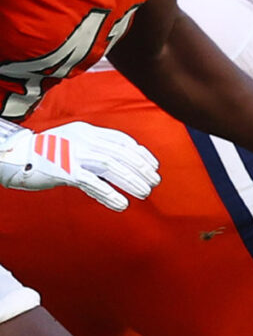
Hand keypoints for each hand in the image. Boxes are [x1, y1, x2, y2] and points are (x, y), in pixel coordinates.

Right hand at [0, 122, 159, 210]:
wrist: (13, 157)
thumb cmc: (46, 155)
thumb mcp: (73, 146)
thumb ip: (94, 151)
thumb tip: (121, 166)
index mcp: (86, 131)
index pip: (122, 140)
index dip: (141, 153)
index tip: (154, 166)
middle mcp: (82, 139)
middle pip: (120, 153)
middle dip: (141, 169)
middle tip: (154, 183)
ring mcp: (72, 153)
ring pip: (110, 166)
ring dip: (130, 181)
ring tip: (144, 193)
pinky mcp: (63, 170)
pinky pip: (92, 183)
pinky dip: (109, 194)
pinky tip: (121, 204)